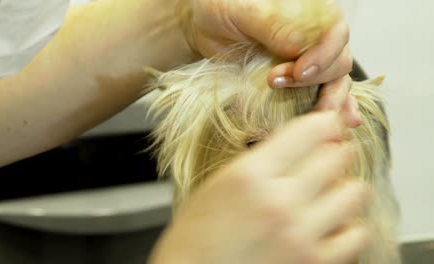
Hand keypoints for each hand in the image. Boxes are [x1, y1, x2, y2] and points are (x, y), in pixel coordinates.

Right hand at [149, 112, 369, 263]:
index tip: (327, 125)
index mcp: (250, 175)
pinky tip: (331, 223)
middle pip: (338, 157)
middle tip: (328, 157)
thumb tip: (299, 143)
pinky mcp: (314, 262)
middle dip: (336, 152)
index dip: (325, 123)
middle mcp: (279, 201)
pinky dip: (348, 225)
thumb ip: (261, 161)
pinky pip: (356, 234)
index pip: (311, 131)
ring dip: (344, 187)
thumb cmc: (197, 237)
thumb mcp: (219, 183)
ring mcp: (300, 234)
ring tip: (329, 191)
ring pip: (355, 192)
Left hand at [178, 0, 359, 126]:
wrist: (202, 25)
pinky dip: (328, 108)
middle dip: (317, 80)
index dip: (323, 57)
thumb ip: (276, 26)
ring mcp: (307, 60)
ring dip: (330, 101)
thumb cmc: (221, 7)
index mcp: (311, 11)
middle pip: (338, 62)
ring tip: (318, 114)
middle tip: (279, 83)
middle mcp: (315, 35)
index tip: (300, 72)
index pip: (335, 35)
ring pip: (335, 82)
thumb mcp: (246, 10)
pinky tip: (334, 120)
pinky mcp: (295, 82)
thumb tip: (301, 48)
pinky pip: (320, 94)